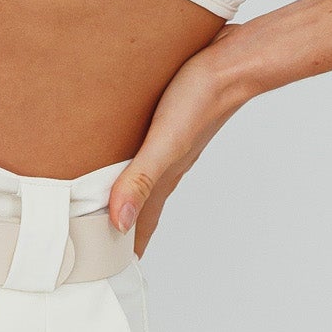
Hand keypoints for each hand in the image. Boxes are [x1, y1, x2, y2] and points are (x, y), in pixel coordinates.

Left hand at [107, 24, 253, 255]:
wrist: (233, 62)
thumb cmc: (200, 99)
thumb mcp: (164, 143)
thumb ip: (140, 180)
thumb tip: (118, 221)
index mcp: (165, 176)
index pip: (142, 223)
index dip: (127, 246)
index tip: (110, 268)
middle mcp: (168, 164)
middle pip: (141, 203)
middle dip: (122, 225)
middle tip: (99, 241)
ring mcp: (172, 143)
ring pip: (144, 176)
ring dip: (127, 192)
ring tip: (105, 199)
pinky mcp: (171, 119)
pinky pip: (145, 148)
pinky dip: (131, 160)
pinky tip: (124, 148)